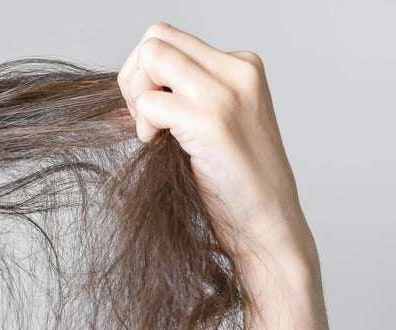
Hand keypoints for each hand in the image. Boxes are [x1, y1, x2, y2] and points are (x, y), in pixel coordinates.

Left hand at [117, 23, 316, 272]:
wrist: (267, 223)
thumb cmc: (235, 184)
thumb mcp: (214, 124)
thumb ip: (185, 96)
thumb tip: (130, 87)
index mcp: (242, 66)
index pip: (169, 38)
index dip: (145, 72)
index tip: (149, 109)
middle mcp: (238, 70)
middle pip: (156, 38)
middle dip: (134, 77)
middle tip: (144, 120)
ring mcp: (226, 92)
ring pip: (151, 57)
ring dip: (138, 97)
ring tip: (154, 133)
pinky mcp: (212, 120)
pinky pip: (150, 102)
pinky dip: (144, 127)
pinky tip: (160, 147)